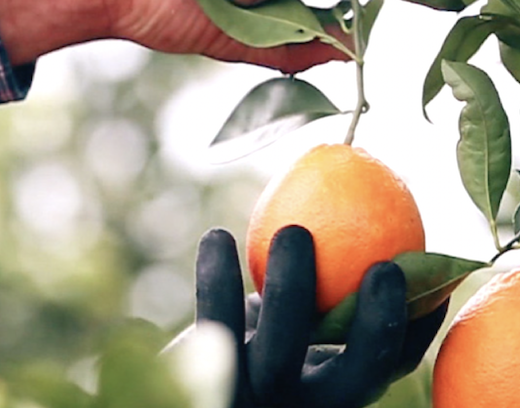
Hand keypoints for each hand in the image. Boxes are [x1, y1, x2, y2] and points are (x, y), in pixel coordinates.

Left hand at [196, 225, 447, 407]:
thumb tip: (374, 231)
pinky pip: (215, 319)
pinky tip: (217, 236)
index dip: (419, 326)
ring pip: (282, 350)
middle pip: (355, 376)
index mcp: (330, 390)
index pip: (388, 367)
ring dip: (293, 286)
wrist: (190, 381)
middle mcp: (301, 402)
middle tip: (384, 265)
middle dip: (380, 324)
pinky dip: (217, 274)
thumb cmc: (255, 338)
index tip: (429, 274)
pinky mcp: (207, 376)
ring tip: (293, 230)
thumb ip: (329, 298)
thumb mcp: (293, 326)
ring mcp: (255, 394)